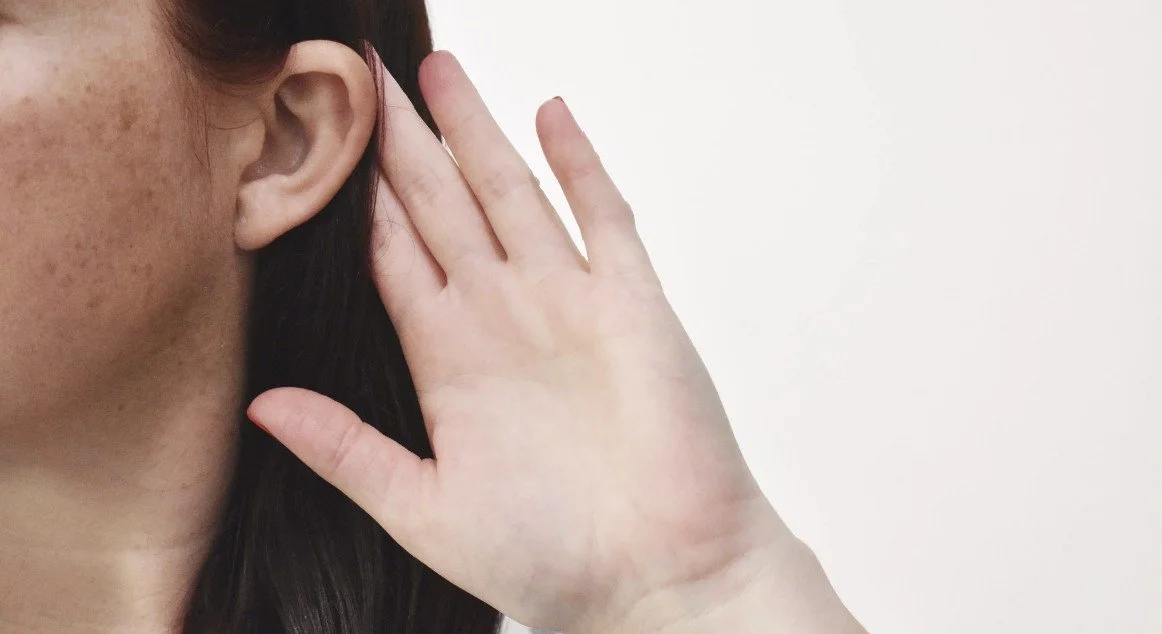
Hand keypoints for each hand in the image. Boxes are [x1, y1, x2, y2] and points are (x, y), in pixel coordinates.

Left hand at [246, 49, 787, 632]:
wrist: (660, 578)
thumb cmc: (551, 558)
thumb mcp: (422, 508)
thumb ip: (346, 448)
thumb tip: (260, 404)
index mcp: (448, 361)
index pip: (393, 256)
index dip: (360, 199)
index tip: (325, 141)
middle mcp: (502, 319)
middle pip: (441, 207)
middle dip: (405, 143)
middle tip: (367, 75)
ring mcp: (568, 305)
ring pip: (512, 194)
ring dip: (476, 132)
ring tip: (438, 71)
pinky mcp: (633, 305)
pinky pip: (603, 217)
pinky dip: (580, 164)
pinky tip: (549, 114)